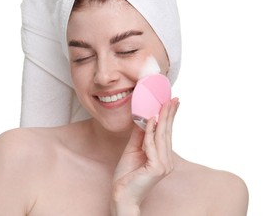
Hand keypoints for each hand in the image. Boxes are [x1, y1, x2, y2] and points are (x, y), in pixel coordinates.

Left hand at [111, 98, 179, 212]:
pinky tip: (151, 119)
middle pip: (167, 133)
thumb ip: (140, 136)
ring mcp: (163, 165)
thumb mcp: (133, 149)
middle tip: (173, 99)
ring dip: (163, 118)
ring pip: (162, 137)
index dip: (169, 118)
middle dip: (169, 114)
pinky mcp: (157, 168)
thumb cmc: (127, 175)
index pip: (166, 134)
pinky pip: (152, 145)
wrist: (121, 195)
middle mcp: (166, 161)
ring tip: (165, 104)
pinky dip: (151, 132)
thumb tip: (144, 118)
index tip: (172, 103)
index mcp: (162, 157)